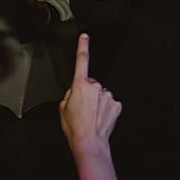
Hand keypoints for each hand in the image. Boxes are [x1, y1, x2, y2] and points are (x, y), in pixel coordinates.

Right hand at [59, 33, 120, 151]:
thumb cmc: (75, 127)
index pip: (82, 60)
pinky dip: (105, 109)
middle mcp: (96, 87)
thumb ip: (69, 95)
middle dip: (88, 93)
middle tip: (83, 109)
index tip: (85, 37)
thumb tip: (74, 92)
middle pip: (91, 84)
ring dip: (97, 103)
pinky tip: (100, 118)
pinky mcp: (117, 104)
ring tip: (91, 116)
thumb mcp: (62, 108)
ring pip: (101, 95)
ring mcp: (108, 95)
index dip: (83, 46)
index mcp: (80, 84)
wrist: (89, 142)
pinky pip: (110, 103)